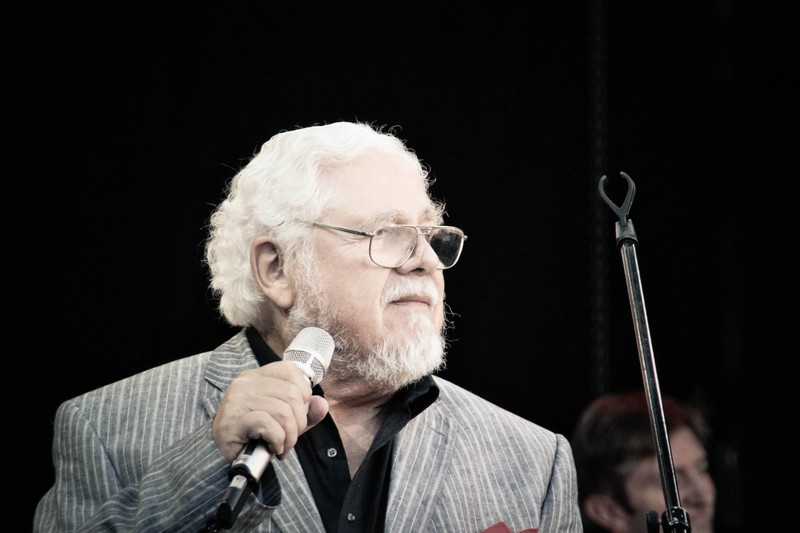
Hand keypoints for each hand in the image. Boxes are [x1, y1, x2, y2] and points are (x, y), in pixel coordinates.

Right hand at [212, 360, 329, 462]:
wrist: (226, 455)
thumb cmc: (256, 434)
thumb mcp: (287, 421)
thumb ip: (307, 412)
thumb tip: (321, 405)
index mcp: (258, 376)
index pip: (290, 370)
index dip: (304, 393)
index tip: (298, 414)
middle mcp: (246, 383)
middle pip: (292, 394)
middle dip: (299, 422)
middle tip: (291, 437)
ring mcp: (238, 400)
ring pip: (283, 411)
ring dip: (290, 436)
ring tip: (282, 446)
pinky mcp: (233, 420)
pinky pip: (268, 425)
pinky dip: (278, 440)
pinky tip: (273, 448)